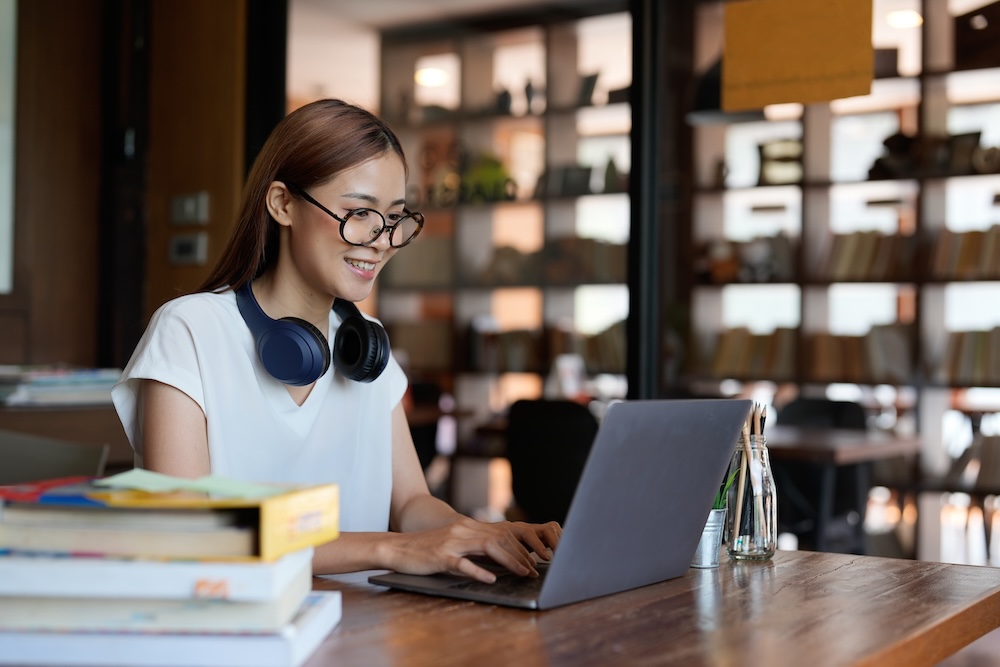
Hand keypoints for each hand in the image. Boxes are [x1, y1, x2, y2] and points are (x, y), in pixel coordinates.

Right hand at [384, 517, 561, 583]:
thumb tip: (496, 561)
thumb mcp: (453, 545)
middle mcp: (462, 531)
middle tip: (534, 570)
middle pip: (499, 539)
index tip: (532, 561)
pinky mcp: (440, 556)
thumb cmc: (425, 550)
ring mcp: (451, 543)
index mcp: (467, 528)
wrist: (396, 547)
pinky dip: (478, 571)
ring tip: (522, 573)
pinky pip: (462, 564)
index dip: (519, 548)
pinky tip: (491, 579)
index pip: (500, 534)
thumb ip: (472, 549)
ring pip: (487, 548)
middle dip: (520, 555)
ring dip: (509, 561)